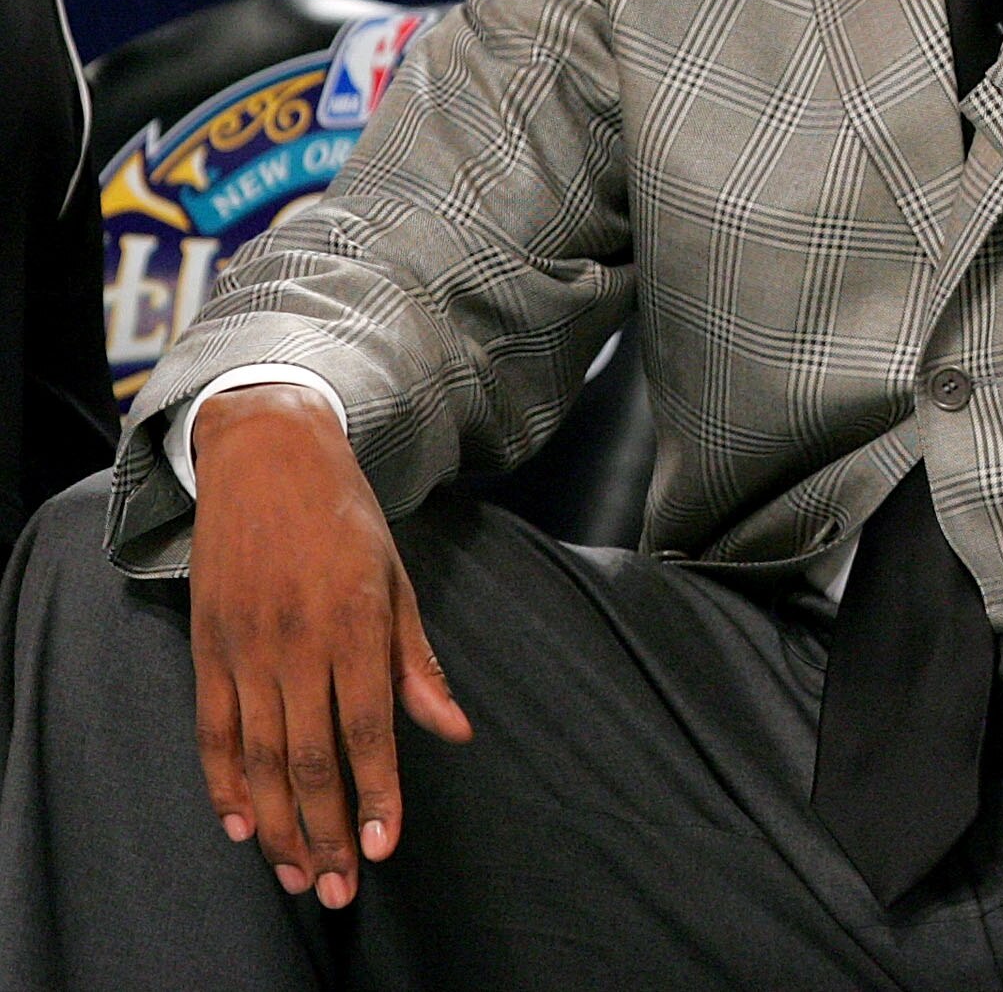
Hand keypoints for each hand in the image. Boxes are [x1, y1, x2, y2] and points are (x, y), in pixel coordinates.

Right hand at [189, 388, 472, 906]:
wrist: (267, 456)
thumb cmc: (347, 518)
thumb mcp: (397, 579)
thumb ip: (418, 662)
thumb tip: (455, 731)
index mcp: (354, 623)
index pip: (367, 729)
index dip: (376, 792)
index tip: (384, 845)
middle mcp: (296, 641)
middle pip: (310, 757)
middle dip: (327, 829)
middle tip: (343, 888)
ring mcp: (244, 647)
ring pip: (260, 756)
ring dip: (279, 823)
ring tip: (300, 875)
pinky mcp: (206, 647)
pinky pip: (211, 730)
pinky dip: (223, 782)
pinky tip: (240, 824)